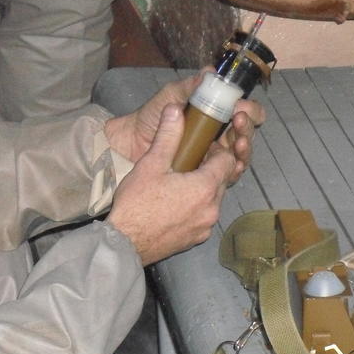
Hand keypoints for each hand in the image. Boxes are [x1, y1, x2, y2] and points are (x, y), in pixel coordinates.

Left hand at [103, 70, 265, 178]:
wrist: (130, 143)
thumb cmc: (151, 118)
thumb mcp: (171, 97)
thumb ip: (190, 86)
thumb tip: (210, 71)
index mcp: (216, 115)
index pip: (244, 111)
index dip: (249, 109)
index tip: (241, 106)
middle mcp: (221, 135)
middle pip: (246, 132)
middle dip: (247, 127)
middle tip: (240, 120)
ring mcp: (215, 156)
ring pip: (241, 153)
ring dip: (244, 147)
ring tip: (238, 142)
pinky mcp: (207, 175)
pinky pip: (229, 174)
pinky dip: (235, 169)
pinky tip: (234, 164)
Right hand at [107, 103, 236, 265]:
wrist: (124, 243)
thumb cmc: (137, 204)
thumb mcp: (151, 164)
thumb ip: (168, 136)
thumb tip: (175, 109)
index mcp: (206, 187)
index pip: (228, 161)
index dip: (217, 151)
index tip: (202, 147)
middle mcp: (213, 208)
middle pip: (222, 181)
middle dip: (210, 169)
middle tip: (189, 161)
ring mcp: (206, 226)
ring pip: (213, 200)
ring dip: (203, 189)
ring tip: (180, 182)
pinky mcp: (196, 239)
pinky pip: (204, 217)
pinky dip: (196, 207)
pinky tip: (176, 203)